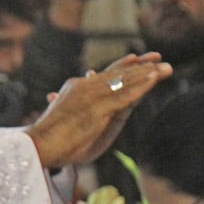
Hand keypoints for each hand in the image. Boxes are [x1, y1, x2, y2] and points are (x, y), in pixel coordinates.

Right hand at [25, 52, 171, 167]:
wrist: (38, 145)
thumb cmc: (49, 140)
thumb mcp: (65, 119)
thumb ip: (73, 110)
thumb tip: (71, 101)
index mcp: (77, 88)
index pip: (105, 74)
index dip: (123, 65)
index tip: (138, 58)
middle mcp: (85, 87)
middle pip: (118, 73)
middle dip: (141, 65)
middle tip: (159, 58)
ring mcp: (92, 96)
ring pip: (125, 81)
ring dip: (147, 73)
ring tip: (165, 68)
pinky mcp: (97, 109)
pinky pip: (125, 95)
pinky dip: (141, 86)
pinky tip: (155, 79)